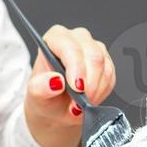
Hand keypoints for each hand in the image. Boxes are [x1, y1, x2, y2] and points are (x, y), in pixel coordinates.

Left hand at [23, 25, 115, 146]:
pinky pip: (110, 74)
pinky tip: (91, 97)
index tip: (77, 88)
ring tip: (82, 101)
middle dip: (89, 81)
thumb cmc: (45, 96)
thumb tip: (55, 81)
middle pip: (91, 52)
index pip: (69, 45)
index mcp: (54, 39)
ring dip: (96, 88)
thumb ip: (40, 88)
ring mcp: (92, 47)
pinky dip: (102, 90)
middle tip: (81, 101)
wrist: (57, 107)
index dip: (76, 66)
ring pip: (103, 63)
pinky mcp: (105, 60)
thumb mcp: (36, 95)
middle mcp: (74, 39)